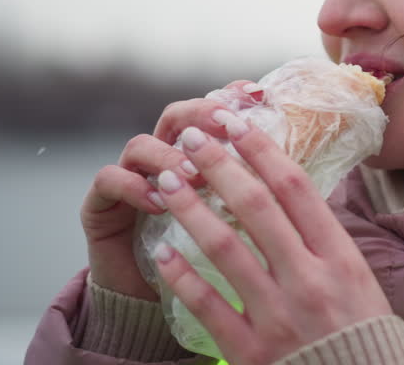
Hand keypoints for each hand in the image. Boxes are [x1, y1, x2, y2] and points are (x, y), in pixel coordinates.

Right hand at [80, 80, 260, 299]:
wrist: (151, 308)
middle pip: (177, 116)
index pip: (212, 112)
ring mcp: (129, 178)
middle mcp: (163, 160)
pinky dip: (134, 187)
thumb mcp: (240, 229)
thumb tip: (302, 168)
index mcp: (198, 158)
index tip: (258, 94)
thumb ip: (261, 197)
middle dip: (200, 114)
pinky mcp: (100, 206)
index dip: (232, 97)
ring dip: (170, 156)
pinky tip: (160, 203)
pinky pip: (110, 179)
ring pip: (142, 144)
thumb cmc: (205, 267)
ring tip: (194, 175)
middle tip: (224, 124)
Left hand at [149, 118, 392, 364]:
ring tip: (168, 181)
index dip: (262, 150)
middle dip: (218, 165)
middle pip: (256, 207)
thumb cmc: (361, 338)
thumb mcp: (360, 282)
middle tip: (191, 139)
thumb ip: (327, 242)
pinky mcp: (250, 352)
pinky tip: (164, 252)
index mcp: (342, 259)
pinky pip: (207, 305)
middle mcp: (310, 281)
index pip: (296, 188)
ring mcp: (278, 316)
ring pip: (224, 247)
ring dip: (191, 208)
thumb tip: (297, 194)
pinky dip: (182, 275)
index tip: (236, 123)